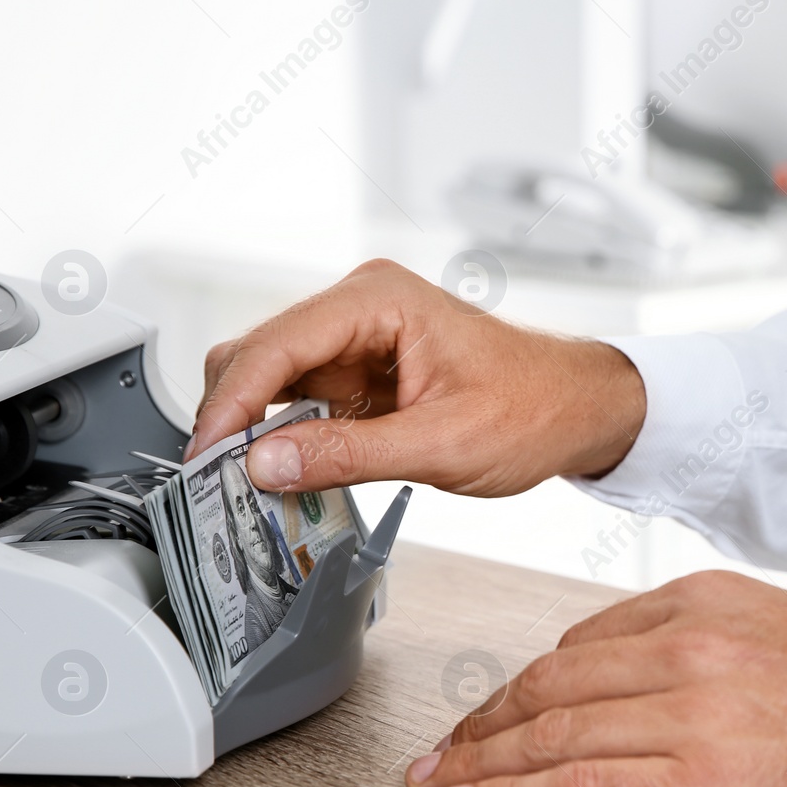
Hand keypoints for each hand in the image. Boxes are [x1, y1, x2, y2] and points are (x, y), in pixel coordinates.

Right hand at [188, 259, 645, 493]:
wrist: (580, 409)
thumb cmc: (536, 407)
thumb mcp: (443, 444)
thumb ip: (348, 454)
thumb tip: (264, 462)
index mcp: (378, 300)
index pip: (275, 344)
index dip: (230, 402)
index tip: (206, 455)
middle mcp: (359, 308)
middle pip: (257, 355)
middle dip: (231, 415)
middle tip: (216, 480)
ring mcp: (355, 341)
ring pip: (270, 380)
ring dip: (254, 430)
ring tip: (244, 486)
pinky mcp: (359, 375)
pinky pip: (299, 403)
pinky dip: (283, 439)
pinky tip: (282, 476)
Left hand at [406, 571, 786, 786]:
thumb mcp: (776, 628)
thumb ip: (697, 644)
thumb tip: (624, 680)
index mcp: (699, 601)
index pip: (577, 643)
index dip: (520, 684)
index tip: (490, 709)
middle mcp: (686, 646)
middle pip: (548, 684)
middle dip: (482, 722)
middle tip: (440, 749)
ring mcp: (693, 712)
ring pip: (551, 735)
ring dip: (481, 763)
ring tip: (439, 784)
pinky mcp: (705, 782)